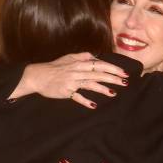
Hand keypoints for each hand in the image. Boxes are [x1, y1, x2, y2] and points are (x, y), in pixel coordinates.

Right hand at [8, 52, 128, 108]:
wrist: (38, 76)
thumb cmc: (54, 67)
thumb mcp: (69, 58)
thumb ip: (83, 56)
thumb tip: (95, 56)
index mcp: (79, 63)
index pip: (100, 65)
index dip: (113, 68)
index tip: (123, 72)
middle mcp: (77, 71)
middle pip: (98, 74)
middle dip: (113, 78)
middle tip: (125, 82)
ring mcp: (71, 82)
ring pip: (90, 84)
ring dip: (102, 89)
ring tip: (113, 93)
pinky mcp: (65, 91)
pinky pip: (77, 97)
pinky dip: (85, 101)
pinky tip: (94, 105)